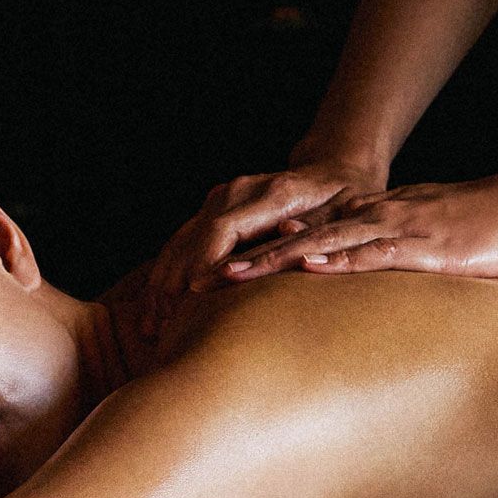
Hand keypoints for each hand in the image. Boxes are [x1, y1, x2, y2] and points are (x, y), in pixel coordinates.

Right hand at [143, 157, 387, 330]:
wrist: (335, 172)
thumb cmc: (344, 205)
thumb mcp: (341, 223)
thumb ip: (312, 237)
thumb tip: (286, 248)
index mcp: (275, 193)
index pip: (226, 227)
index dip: (206, 262)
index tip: (193, 296)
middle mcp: (243, 190)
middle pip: (196, 235)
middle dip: (177, 281)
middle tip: (164, 325)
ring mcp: (226, 196)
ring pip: (183, 239)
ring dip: (164, 282)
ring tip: (152, 324)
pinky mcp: (216, 208)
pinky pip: (183, 240)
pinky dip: (169, 272)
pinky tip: (157, 304)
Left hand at [198, 170, 497, 282]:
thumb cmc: (496, 231)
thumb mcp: (438, 245)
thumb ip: (403, 259)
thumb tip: (375, 289)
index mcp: (379, 219)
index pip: (309, 232)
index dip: (263, 249)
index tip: (221, 268)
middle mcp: (379, 218)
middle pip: (301, 235)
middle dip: (252, 255)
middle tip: (204, 275)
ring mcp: (400, 229)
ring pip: (326, 241)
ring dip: (277, 258)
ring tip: (233, 274)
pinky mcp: (426, 246)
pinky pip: (374, 252)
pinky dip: (338, 258)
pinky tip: (308, 266)